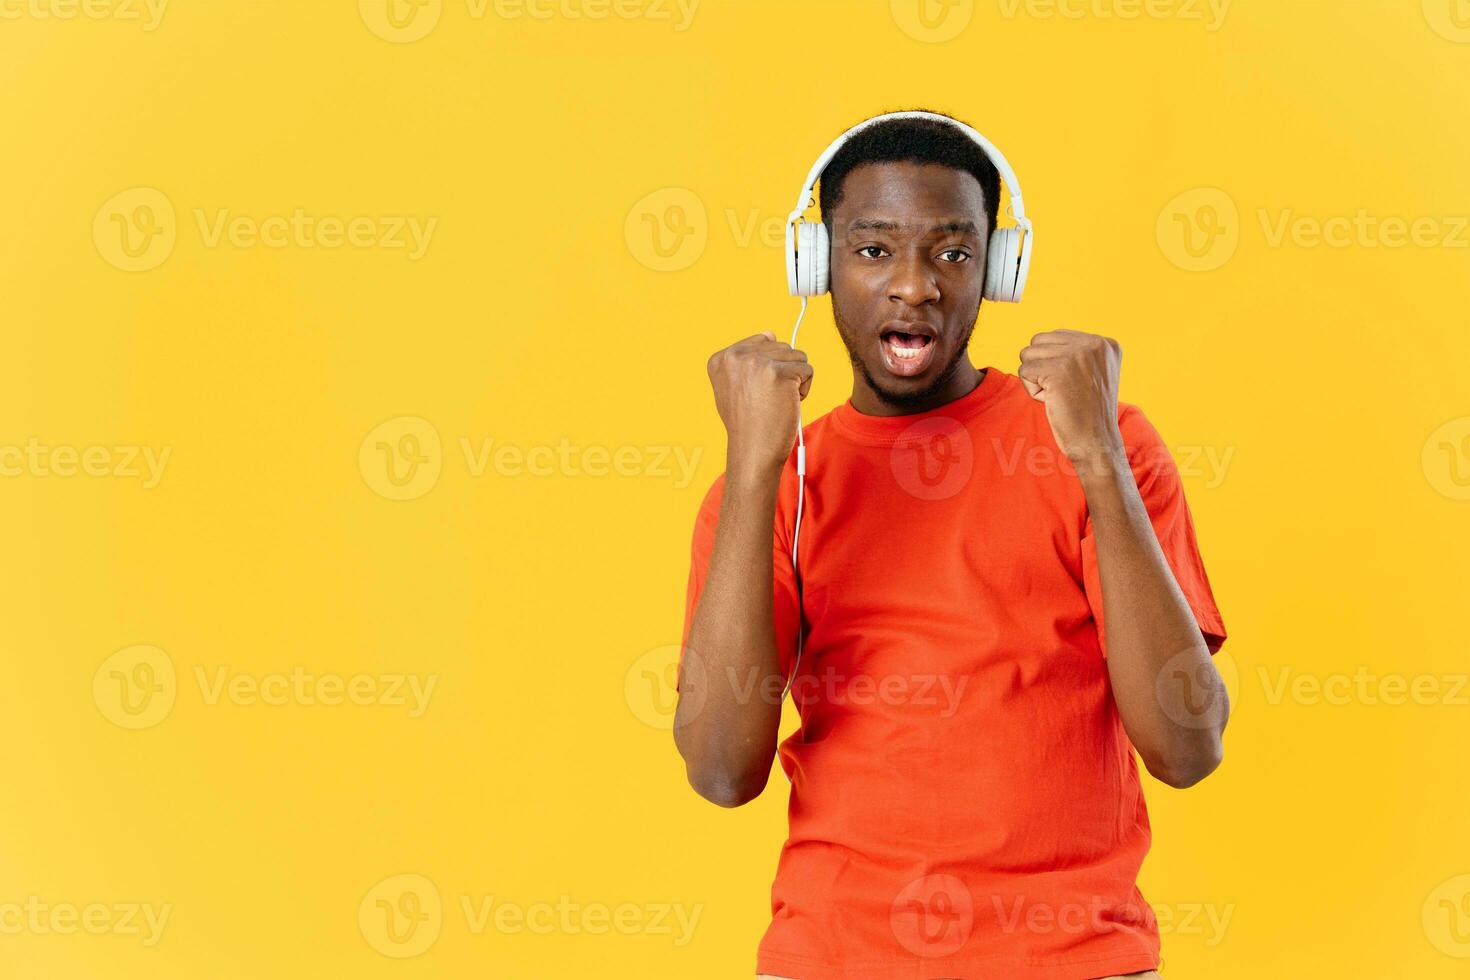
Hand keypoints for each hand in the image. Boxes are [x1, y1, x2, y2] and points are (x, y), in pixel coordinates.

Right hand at [707, 332, 812, 475]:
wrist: (753, 450)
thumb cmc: (748, 423)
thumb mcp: (734, 386)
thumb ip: (747, 360)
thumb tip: (770, 333)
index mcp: (721, 358)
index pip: (762, 341)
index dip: (767, 368)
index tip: (757, 392)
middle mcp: (736, 356)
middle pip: (781, 347)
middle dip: (783, 372)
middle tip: (768, 399)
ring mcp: (757, 363)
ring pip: (796, 356)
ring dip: (795, 379)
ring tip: (778, 401)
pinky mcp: (779, 373)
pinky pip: (807, 369)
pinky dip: (804, 388)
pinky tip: (788, 404)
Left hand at [1017, 329, 1123, 470]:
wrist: (1097, 443)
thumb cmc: (1088, 413)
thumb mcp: (1091, 373)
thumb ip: (1073, 353)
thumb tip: (1038, 342)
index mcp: (1105, 343)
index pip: (1055, 337)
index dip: (1055, 365)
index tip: (1077, 386)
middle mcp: (1094, 343)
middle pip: (1038, 342)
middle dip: (1042, 369)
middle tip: (1066, 392)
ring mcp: (1077, 354)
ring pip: (1028, 354)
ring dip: (1036, 379)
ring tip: (1060, 396)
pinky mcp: (1058, 369)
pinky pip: (1024, 371)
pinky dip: (1032, 391)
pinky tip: (1053, 401)